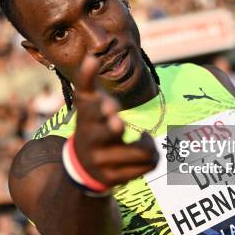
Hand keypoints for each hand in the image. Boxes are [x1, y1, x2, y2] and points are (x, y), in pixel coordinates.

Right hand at [72, 56, 158, 186]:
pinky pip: (148, 165)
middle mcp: (92, 142)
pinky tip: (143, 148)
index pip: (93, 112)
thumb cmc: (91, 125)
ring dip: (147, 143)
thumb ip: (87, 79)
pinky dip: (152, 155)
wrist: (82, 167)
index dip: (105, 109)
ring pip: (141, 151)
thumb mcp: (85, 103)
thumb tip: (92, 57)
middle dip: (115, 127)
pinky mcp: (117, 178)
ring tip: (142, 138)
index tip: (111, 108)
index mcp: (86, 121)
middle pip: (110, 133)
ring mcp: (104, 162)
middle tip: (118, 124)